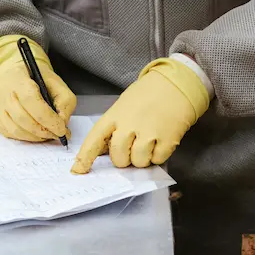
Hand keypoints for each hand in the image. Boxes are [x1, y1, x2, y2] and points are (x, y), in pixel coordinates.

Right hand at [0, 35, 75, 141]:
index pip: (32, 102)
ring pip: (17, 131)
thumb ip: (64, 101)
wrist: (9, 74)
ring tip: (48, 134)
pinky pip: (11, 135)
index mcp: (19, 80)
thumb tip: (63, 123)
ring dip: (36, 137)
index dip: (48, 119)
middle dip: (44, 131)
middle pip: (24, 120)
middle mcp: (4, 95)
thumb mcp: (55, 81)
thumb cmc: (34, 78)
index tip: (62, 129)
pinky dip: (26, 138)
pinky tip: (36, 133)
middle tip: (58, 134)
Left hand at [71, 58, 209, 173]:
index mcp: (115, 115)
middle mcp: (129, 125)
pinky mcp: (168, 139)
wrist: (176, 84)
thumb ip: (114, 127)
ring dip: (143, 158)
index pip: (95, 139)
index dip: (85, 157)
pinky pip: (157, 160)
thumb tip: (104, 151)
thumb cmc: (148, 94)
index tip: (78, 170)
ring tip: (149, 142)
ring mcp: (149, 132)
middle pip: (118, 158)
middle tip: (132, 147)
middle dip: (124, 159)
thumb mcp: (124, 106)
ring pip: (138, 162)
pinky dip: (159, 156)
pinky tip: (161, 141)